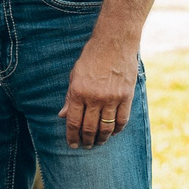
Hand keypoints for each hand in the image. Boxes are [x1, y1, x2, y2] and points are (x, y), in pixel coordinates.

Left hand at [59, 31, 138, 148]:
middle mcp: (94, 98)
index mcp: (78, 92)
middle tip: (86, 146)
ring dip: (101, 138)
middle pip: (89, 128)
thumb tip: (62, 116)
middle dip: (86, 141)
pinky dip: (117, 129)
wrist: (114, 42)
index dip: (72, 137)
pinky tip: (113, 132)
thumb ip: (70, 98)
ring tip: (98, 142)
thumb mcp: (75, 75)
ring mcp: (112, 98)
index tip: (72, 145)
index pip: (73, 122)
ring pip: (106, 127)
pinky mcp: (126, 96)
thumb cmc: (91, 57)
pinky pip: (122, 120)